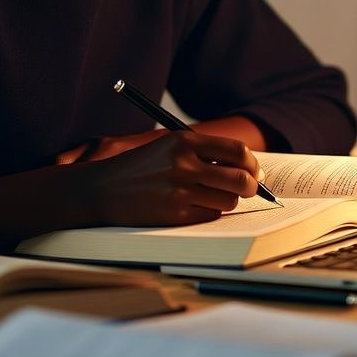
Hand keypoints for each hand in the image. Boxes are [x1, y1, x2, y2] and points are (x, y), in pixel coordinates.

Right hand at [76, 129, 261, 226]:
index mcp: (184, 141)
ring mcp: (180, 190)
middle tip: (249, 188)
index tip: (254, 170)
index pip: (238, 151)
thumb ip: (204, 152)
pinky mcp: (175, 214)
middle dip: (250, 187)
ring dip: (226, 201)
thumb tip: (247, 168)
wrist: (102, 188)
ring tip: (210, 196)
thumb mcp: (168, 146)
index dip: (252, 163)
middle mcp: (184, 164)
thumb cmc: (140, 167)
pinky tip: (193, 206)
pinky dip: (209, 212)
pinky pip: (210, 216)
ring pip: (228, 201)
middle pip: (241, 179)